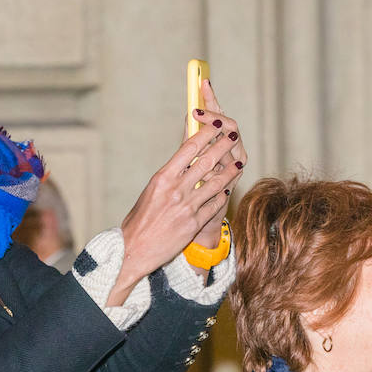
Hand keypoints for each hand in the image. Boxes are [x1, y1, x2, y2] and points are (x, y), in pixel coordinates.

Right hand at [118, 82, 244, 286]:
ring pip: (216, 183)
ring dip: (230, 170)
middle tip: (232, 134)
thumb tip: (183, 162)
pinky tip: (228, 189)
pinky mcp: (194, 223)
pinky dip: (223, 195)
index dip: (205, 134)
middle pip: (206, 161)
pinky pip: (215, 204)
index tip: (214, 123)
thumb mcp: (150, 191)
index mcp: (162, 177)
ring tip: (238, 162)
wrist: (134, 249)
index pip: (189, 148)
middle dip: (223, 145)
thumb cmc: (138, 219)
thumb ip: (168, 177)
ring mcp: (187, 206)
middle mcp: (176, 189)